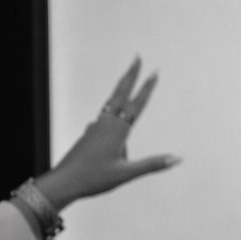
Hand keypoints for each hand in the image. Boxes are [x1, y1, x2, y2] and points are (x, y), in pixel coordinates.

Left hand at [33, 56, 179, 210]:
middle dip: (130, 74)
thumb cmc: (93, 179)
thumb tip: (177, 159)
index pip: (136, 105)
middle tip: (137, 57)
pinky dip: (111, 118)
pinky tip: (108, 131)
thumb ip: (152, 165)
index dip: (147, 88)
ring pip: (111, 105)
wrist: (63, 182)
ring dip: (120, 92)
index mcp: (116, 130)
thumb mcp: (126, 174)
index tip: (155, 72)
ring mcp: (94, 128)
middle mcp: (105, 124)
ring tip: (126, 86)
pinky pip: (103, 122)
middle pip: (120, 93)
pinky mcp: (88, 135)